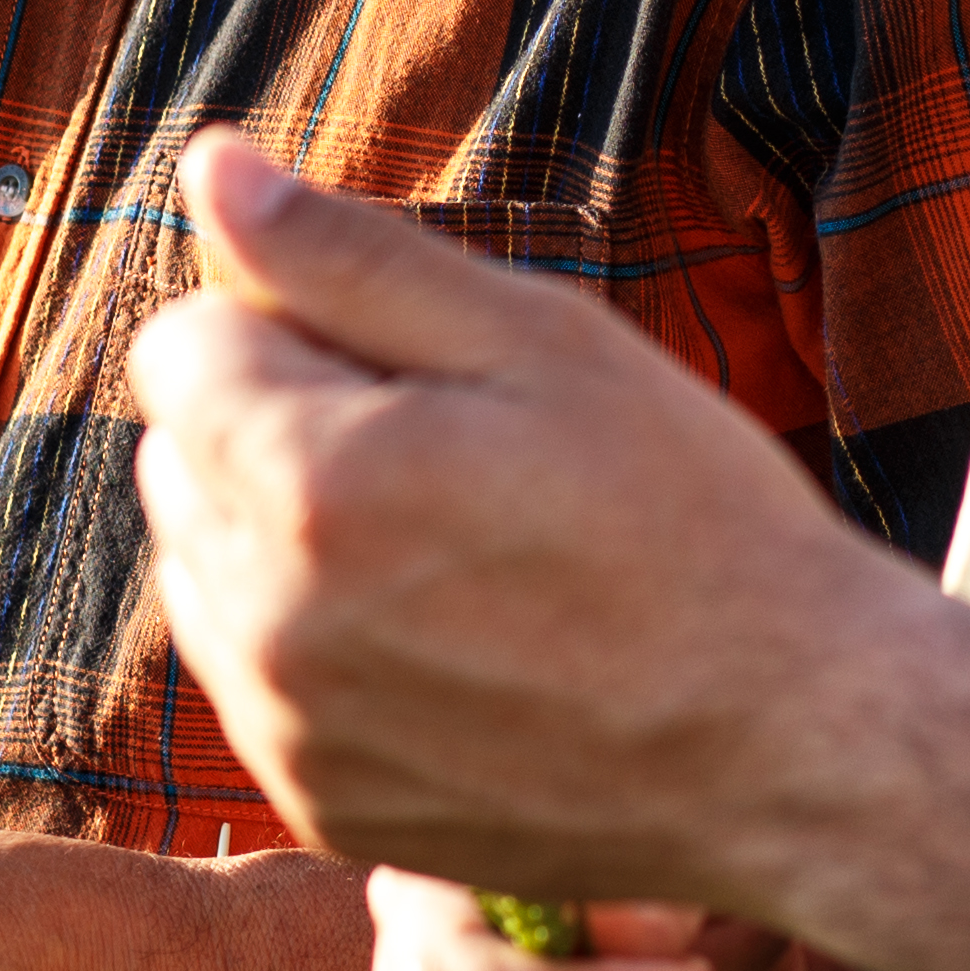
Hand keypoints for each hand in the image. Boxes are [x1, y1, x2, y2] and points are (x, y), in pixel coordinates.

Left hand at [130, 133, 904, 906]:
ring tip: (454, 548)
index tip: (418, 366)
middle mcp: (266, 621)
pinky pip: (256, 680)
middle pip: (177, 455)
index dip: (294, 322)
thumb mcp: (539, 342)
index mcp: (308, 483)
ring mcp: (289, 729)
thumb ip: (349, 255)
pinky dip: (319, 641)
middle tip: (451, 451)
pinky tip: (453, 639)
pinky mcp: (321, 803)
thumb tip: (208, 167)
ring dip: (284, 535)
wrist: (792, 746)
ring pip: (204, 568)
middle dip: (275, 424)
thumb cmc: (691, 518)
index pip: (181, 343)